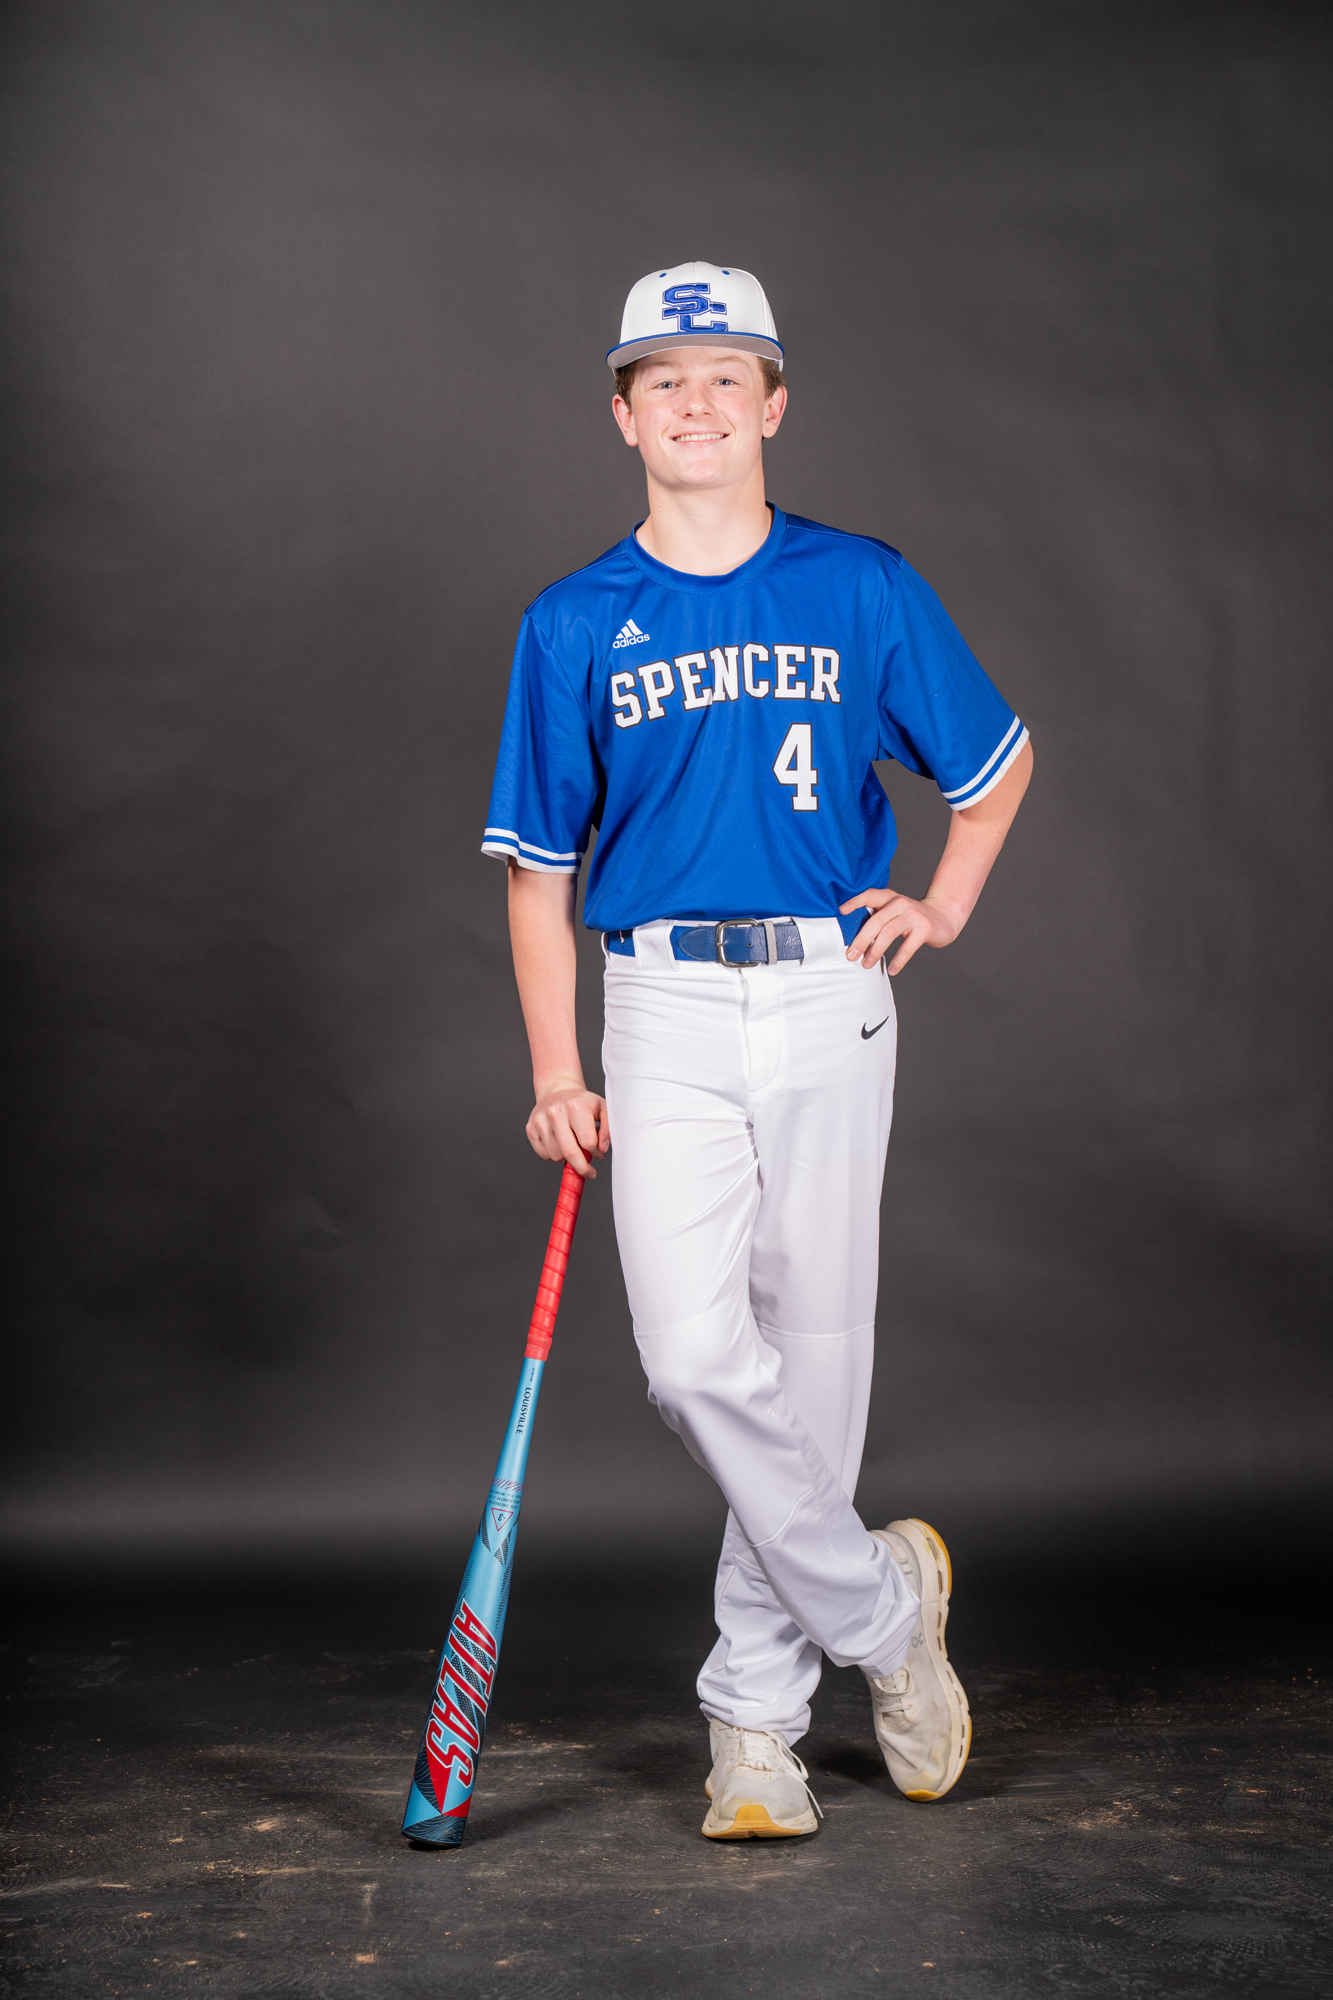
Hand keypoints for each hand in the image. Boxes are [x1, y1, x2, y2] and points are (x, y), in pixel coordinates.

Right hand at [526, 1078, 609, 1177]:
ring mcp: (540, 1121)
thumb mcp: (602, 1108)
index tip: (598, 1154)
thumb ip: (608, 1128)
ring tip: (572, 1143)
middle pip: (569, 1153)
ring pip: (556, 1156)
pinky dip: (554, 1154)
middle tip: (589, 1172)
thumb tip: (602, 1149)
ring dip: (567, 1157)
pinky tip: (559, 1142)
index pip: (588, 1142)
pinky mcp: (531, 1128)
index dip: (596, 1152)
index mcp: (575, 1106)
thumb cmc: (582, 1102)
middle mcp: (555, 1112)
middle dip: (581, 1168)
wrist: (558, 1090)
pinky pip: (544, 1155)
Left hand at [838, 887, 961, 973]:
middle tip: (850, 956)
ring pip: (889, 933)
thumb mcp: (895, 911)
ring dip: (875, 951)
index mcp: (890, 898)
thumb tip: (853, 939)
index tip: (841, 912)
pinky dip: (899, 960)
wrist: (945, 915)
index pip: (870, 895)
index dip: (855, 901)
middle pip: (876, 921)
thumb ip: (878, 916)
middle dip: (861, 940)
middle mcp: (900, 903)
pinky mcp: (925, 928)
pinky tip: (892, 969)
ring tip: (866, 964)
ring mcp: (913, 915)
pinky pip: (908, 947)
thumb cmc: (912, 917)